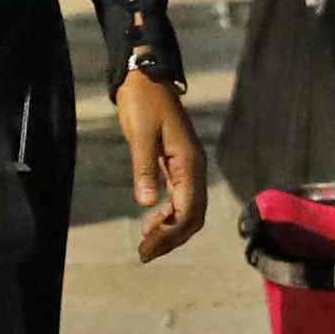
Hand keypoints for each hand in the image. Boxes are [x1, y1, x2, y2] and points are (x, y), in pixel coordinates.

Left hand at [119, 63, 211, 259]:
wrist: (147, 79)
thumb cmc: (143, 103)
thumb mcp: (140, 135)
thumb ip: (143, 169)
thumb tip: (145, 204)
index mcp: (190, 163)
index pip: (188, 210)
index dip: (169, 234)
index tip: (147, 249)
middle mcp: (194, 168)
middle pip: (192, 216)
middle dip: (171, 238)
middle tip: (145, 254)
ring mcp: (188, 168)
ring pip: (188, 210)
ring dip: (170, 230)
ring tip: (146, 245)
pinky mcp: (178, 165)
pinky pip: (181, 199)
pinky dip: (169, 216)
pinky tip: (152, 223)